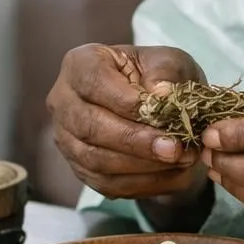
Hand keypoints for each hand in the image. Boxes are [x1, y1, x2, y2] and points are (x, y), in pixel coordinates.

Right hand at [46, 44, 205, 199]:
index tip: (164, 114)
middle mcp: (63, 102)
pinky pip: (106, 183)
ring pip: (96, 161)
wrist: (157, 103)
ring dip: (141, 166)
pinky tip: (172, 174)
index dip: (128, 102)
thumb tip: (162, 96)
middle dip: (135, 142)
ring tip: (179, 161)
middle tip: (174, 149)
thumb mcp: (170, 60)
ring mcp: (67, 138)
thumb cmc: (158, 75)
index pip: (94, 83)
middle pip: (90, 127)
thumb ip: (167, 72)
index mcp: (80, 64)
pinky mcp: (80, 168)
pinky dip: (142, 183)